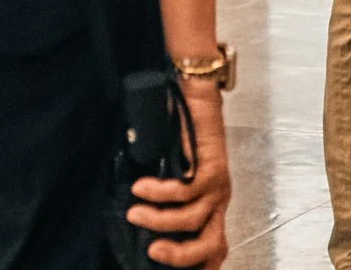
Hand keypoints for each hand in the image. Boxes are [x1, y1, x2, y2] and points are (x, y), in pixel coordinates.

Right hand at [128, 79, 230, 265]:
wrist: (195, 98)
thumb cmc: (181, 136)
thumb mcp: (171, 175)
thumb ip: (162, 200)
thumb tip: (132, 218)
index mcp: (211, 208)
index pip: (213, 248)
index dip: (198, 266)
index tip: (163, 267)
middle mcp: (218, 201)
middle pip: (212, 246)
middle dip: (181, 257)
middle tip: (153, 252)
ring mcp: (217, 186)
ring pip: (193, 220)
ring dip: (159, 221)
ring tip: (136, 213)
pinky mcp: (211, 167)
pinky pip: (184, 191)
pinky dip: (159, 194)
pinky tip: (142, 189)